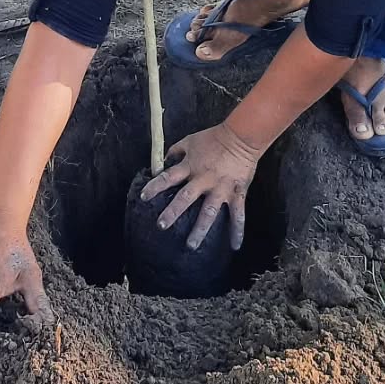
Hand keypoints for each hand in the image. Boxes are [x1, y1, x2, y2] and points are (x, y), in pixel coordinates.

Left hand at [138, 122, 260, 250]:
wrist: (241, 137)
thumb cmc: (214, 138)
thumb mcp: (190, 141)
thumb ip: (176, 152)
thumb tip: (163, 161)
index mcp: (190, 167)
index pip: (168, 177)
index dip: (155, 187)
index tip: (144, 197)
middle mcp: (203, 180)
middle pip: (185, 198)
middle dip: (172, 212)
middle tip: (161, 226)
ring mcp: (221, 189)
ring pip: (209, 212)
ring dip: (200, 230)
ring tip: (191, 246)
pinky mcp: (237, 194)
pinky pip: (238, 215)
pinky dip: (237, 231)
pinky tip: (234, 246)